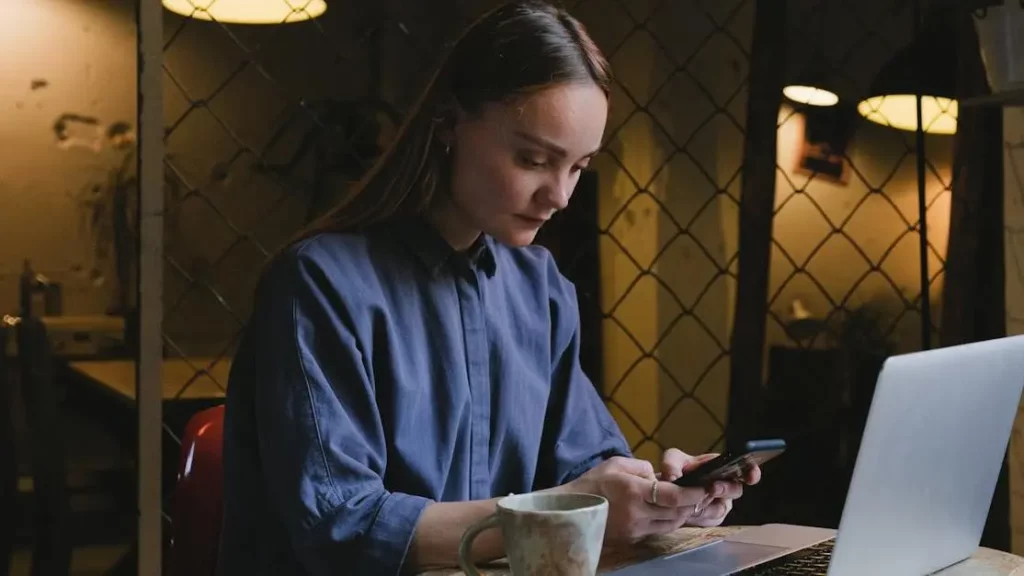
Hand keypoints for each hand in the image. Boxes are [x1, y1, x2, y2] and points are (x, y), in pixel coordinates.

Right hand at [565, 456, 710, 543]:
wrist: (572, 510)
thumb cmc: (593, 483)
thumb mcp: (616, 464)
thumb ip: (641, 467)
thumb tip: (658, 476)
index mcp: (634, 491)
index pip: (673, 495)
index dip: (693, 493)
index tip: (705, 487)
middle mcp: (638, 513)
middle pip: (676, 512)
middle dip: (691, 504)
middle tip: (699, 494)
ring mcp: (635, 529)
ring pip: (670, 524)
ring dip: (681, 514)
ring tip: (684, 503)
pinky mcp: (632, 538)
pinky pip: (657, 530)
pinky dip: (666, 521)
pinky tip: (665, 512)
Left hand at [659, 448, 759, 526]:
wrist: (666, 493)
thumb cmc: (675, 472)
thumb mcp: (672, 460)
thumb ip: (672, 463)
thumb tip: (672, 476)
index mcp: (721, 466)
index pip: (744, 468)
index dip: (752, 472)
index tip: (751, 477)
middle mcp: (725, 485)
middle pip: (736, 490)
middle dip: (726, 489)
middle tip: (712, 488)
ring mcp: (720, 503)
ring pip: (721, 508)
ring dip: (708, 506)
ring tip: (693, 503)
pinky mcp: (712, 518)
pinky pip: (710, 520)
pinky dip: (699, 517)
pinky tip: (689, 513)